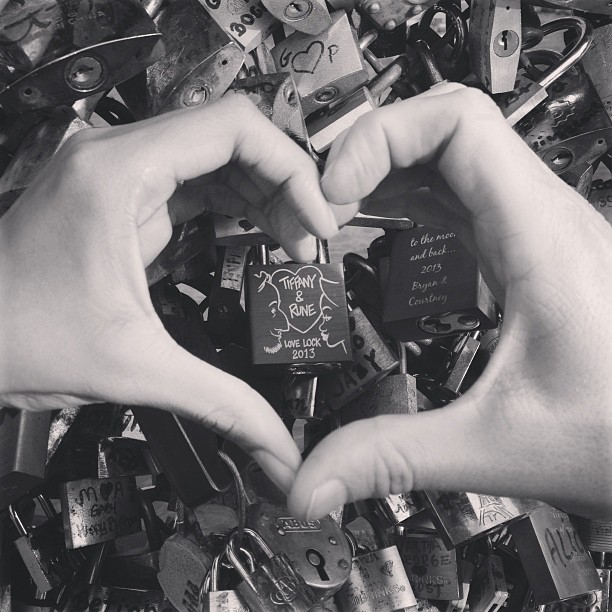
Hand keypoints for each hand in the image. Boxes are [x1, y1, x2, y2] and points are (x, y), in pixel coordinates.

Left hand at [0, 94, 338, 492]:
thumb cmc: (14, 335)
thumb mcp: (136, 369)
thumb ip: (224, 406)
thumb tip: (281, 446)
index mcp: (119, 175)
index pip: (234, 129)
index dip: (292, 169)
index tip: (317, 219)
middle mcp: (119, 161)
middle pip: (234, 142)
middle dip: (285, 189)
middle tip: (311, 239)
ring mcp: (122, 178)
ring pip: (219, 162)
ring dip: (264, 200)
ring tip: (293, 244)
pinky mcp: (126, 203)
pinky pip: (198, 188)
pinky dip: (236, 212)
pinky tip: (257, 241)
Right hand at [288, 84, 611, 519]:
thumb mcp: (500, 446)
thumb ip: (396, 458)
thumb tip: (317, 477)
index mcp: (542, 240)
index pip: (457, 125)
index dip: (381, 140)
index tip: (335, 191)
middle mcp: (542, 221)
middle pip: (447, 129)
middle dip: (373, 151)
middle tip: (325, 200)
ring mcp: (536, 233)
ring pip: (453, 158)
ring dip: (389, 171)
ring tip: (340, 208)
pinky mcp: (527, 253)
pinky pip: (462, 195)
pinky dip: (411, 195)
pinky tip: (385, 221)